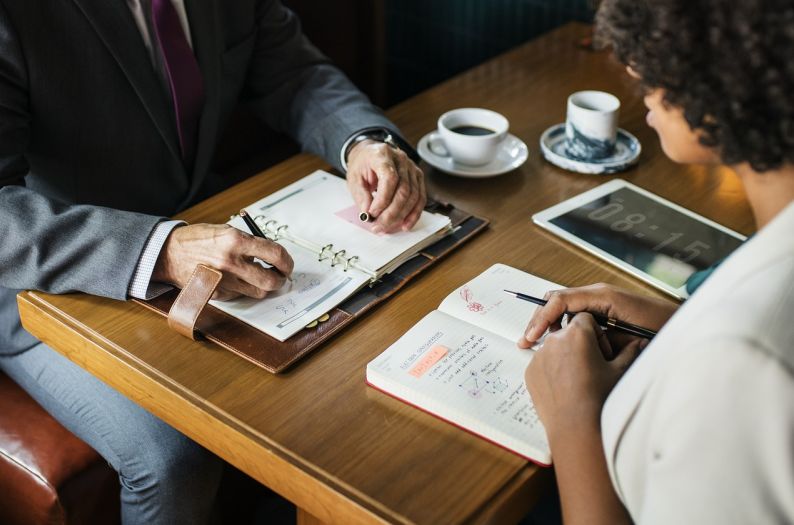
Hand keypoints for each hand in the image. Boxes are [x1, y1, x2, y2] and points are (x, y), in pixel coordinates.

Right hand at [152, 224, 293, 300]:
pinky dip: (244, 289)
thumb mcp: (226, 231)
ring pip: (258, 292)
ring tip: (258, 275)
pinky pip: (241, 295)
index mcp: (235, 241)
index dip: (286, 261)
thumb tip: (273, 255)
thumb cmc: (198, 239)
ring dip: (263, 285)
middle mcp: (231, 262)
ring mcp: (223, 281)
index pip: (275, 254)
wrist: (169, 253)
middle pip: (270, 281)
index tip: (287, 263)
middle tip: (280, 275)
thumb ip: (250, 242)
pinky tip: (237, 279)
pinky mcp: (217, 293)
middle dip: (280, 279)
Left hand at [346, 139, 426, 233]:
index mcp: (382, 155)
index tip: (372, 213)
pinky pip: (420, 198)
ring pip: (413, 196)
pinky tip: (405, 224)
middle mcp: (401, 159)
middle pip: (403, 190)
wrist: (369, 155)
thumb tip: (368, 214)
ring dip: (401, 216)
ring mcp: (412, 167)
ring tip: (387, 227)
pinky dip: (414, 214)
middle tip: (379, 226)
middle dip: (391, 213)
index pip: (389, 178)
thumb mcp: (354, 179)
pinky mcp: (417, 176)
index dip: (382, 199)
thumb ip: (361, 196)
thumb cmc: (362, 165)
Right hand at [518, 283, 676, 349]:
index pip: (560, 300)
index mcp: (602, 295)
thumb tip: (572, 341)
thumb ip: (599, 336)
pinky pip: (575, 314)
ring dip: (549, 324)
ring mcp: (600, 300)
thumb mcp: (628, 337)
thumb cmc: (664, 330)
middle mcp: (598, 293)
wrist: (686, 327)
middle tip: (526, 341)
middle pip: (556, 300)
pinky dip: (563, 327)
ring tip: (538, 344)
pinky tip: (559, 342)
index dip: (541, 318)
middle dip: (539, 320)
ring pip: (563, 307)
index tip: (531, 337)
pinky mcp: (604, 309)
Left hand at [525, 313, 643, 439]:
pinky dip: (552, 370)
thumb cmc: (599, 399)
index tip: (601, 351)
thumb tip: (640, 341)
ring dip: (565, 356)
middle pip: (568, 332)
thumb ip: (630, 351)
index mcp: (577, 334)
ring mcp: (539, 356)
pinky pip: (543, 364)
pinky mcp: (530, 372)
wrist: (576, 427)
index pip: (585, 319)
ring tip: (578, 380)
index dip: (596, 334)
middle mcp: (554, 341)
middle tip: (591, 366)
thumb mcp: (619, 372)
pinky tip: (565, 387)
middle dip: (579, 344)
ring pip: (554, 348)